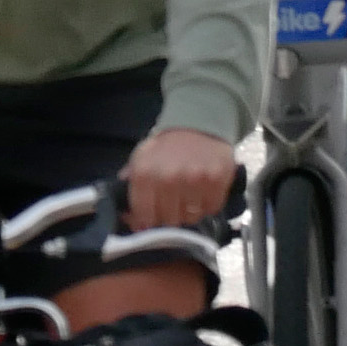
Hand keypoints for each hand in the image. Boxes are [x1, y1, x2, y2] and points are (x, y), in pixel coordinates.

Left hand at [119, 126, 239, 232]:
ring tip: (188, 200)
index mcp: (145, 174)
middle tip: (172, 208)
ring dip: (189, 213)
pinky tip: (203, 194)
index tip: (152, 220)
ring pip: (191, 218)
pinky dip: (208, 206)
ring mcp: (195, 179)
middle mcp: (169, 178)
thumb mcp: (141, 159)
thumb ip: (130, 186)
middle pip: (169, 221)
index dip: (147, 223)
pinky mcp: (218, 179)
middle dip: (169, 217)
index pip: (144, 217)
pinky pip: (212, 208)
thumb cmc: (166, 146)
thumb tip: (128, 217)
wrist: (198, 122)